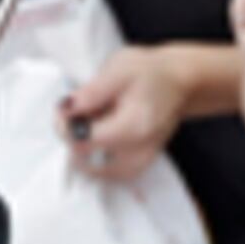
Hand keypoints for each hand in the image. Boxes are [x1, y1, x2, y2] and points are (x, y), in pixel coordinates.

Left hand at [59, 46, 189, 183]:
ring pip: (99, 172)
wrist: (179, 81)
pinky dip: (99, 162)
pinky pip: (113, 173)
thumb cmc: (150, 72)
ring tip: (87, 127)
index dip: (65, 127)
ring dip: (84, 154)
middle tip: (78, 113)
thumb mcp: (118, 70)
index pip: (84, 141)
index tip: (65, 109)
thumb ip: (91, 93)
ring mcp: (143, 160)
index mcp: (133, 126)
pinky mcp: (142, 163)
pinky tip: (97, 141)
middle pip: (87, 159)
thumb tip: (66, 110)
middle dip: (74, 137)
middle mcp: (140, 149)